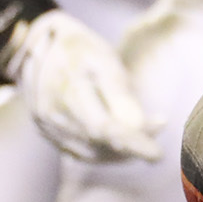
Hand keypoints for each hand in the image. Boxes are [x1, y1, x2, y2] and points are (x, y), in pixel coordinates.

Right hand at [1, 9, 160, 162]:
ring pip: (89, 152)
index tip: (157, 155)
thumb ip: (119, 93)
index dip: (132, 143)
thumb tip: (136, 126)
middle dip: (131, 147)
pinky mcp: (48, 132)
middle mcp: (52, 114)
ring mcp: (47, 126)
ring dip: (120, 153)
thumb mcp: (104, 60)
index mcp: (67, 91)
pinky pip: (79, 151)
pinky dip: (104, 152)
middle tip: (156, 142)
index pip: (104, 127)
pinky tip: (123, 145)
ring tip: (144, 142)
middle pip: (98, 143)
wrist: (45, 46)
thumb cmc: (83, 50)